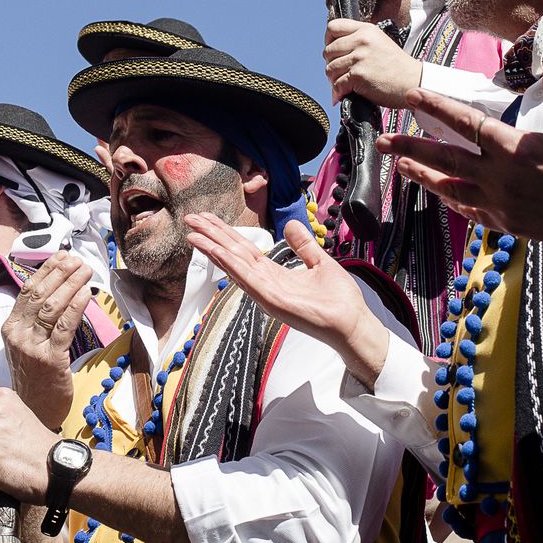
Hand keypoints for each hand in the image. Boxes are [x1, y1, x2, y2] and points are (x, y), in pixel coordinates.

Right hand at [1, 252, 91, 429]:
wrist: (34, 412)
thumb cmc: (36, 377)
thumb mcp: (27, 345)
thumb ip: (36, 321)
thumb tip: (57, 289)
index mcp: (10, 328)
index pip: (28, 290)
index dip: (46, 270)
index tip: (63, 256)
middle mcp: (17, 335)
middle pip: (40, 294)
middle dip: (61, 273)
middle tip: (78, 260)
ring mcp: (31, 347)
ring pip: (51, 307)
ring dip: (71, 284)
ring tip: (86, 271)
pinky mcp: (50, 359)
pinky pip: (63, 326)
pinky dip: (76, 306)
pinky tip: (87, 293)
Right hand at [184, 214, 389, 388]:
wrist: (352, 323)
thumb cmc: (339, 300)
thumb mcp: (321, 264)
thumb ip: (303, 246)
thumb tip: (290, 225)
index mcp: (274, 274)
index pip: (244, 250)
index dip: (225, 233)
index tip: (208, 218)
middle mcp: (264, 283)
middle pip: (233, 254)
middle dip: (212, 236)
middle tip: (190, 219)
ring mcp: (265, 293)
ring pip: (234, 265)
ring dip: (212, 249)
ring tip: (192, 234)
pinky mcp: (272, 301)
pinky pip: (247, 279)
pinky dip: (230, 264)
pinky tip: (216, 250)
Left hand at [324, 18, 424, 106]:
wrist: (414, 82)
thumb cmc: (397, 67)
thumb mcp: (379, 42)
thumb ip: (359, 41)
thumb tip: (333, 49)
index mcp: (366, 30)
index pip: (333, 26)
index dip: (329, 40)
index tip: (334, 52)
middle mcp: (362, 40)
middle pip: (328, 51)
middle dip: (331, 64)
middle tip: (341, 73)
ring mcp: (360, 58)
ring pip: (330, 69)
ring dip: (334, 80)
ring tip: (344, 84)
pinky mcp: (359, 75)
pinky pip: (337, 84)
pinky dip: (338, 92)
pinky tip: (344, 94)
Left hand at [381, 56, 542, 244]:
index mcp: (514, 149)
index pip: (466, 123)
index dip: (436, 108)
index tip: (411, 97)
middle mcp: (499, 177)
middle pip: (444, 158)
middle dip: (409, 148)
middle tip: (381, 141)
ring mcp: (499, 204)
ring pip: (450, 188)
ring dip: (422, 176)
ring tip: (399, 166)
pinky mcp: (505, 224)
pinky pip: (470, 212)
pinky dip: (451, 201)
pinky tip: (438, 194)